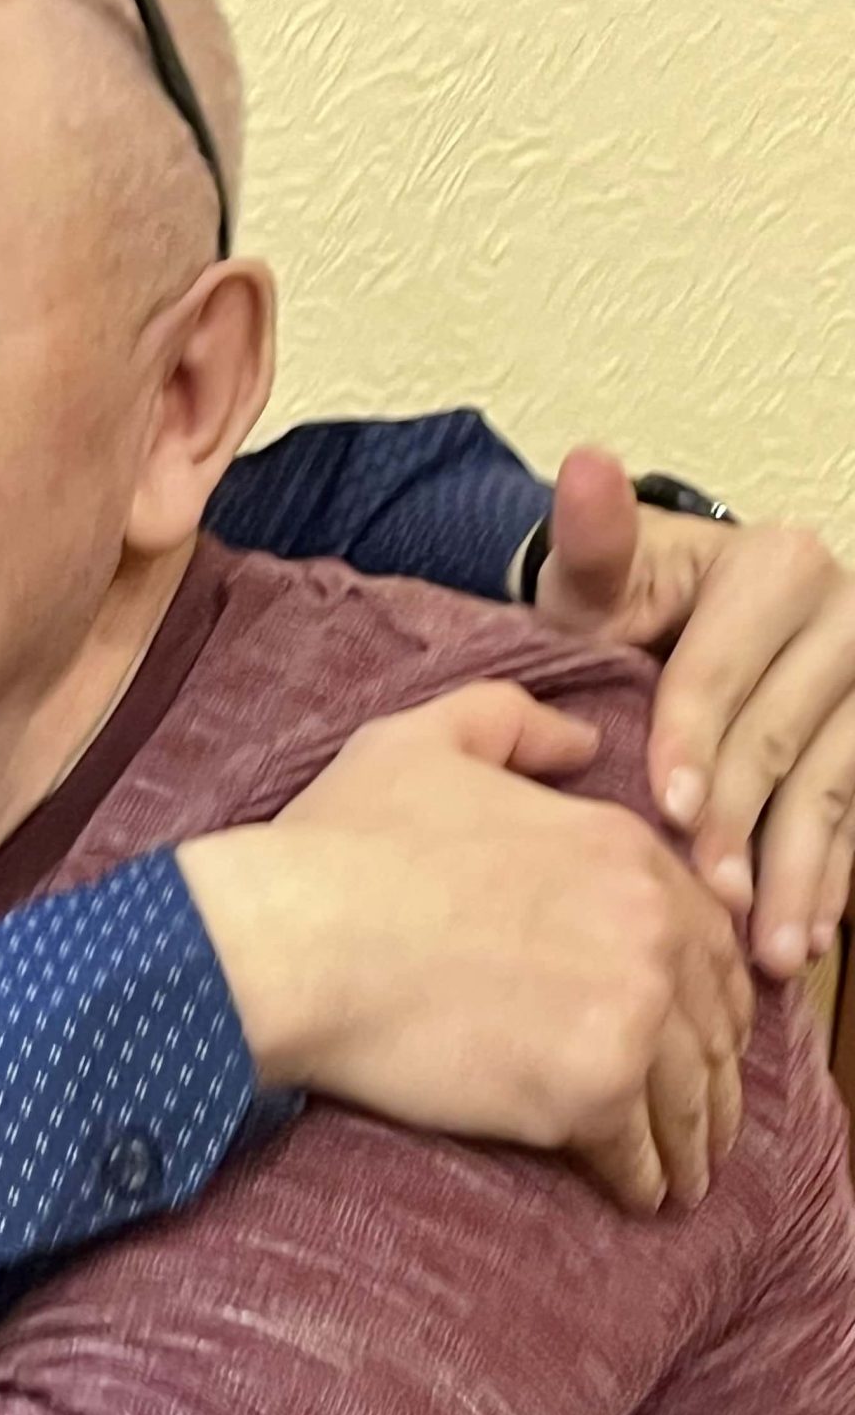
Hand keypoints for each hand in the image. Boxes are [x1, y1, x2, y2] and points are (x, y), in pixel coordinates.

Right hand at [178, 682, 752, 1211]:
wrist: (287, 941)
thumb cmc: (335, 848)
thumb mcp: (417, 742)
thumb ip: (511, 724)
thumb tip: (581, 742)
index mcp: (620, 847)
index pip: (704, 927)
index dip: (703, 980)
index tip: (693, 1018)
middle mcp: (649, 927)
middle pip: (713, 1017)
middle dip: (714, 1067)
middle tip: (701, 1106)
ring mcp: (629, 1014)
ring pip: (690, 1093)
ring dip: (694, 1137)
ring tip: (681, 1168)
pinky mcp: (589, 1094)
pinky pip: (641, 1154)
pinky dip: (646, 1180)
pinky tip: (641, 1194)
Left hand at [532, 445, 854, 977]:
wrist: (646, 625)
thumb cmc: (608, 608)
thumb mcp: (591, 582)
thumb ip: (588, 539)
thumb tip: (586, 462)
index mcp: (772, 565)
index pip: (724, 670)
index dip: (695, 742)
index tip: (669, 811)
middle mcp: (842, 614)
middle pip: (786, 734)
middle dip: (747, 826)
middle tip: (714, 902)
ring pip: (836, 784)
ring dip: (803, 874)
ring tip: (770, 952)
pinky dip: (834, 879)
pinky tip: (810, 937)